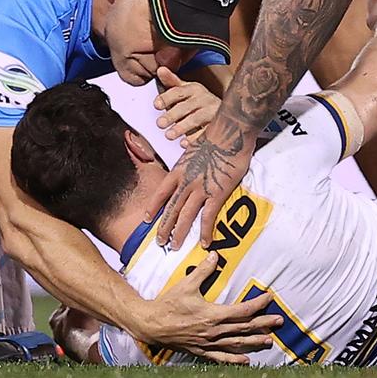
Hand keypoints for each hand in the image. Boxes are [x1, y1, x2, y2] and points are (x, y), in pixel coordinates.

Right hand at [131, 251, 280, 362]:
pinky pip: (221, 357)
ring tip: (269, 341)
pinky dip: (234, 360)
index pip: (242, 310)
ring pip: (236, 344)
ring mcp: (208, 343)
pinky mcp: (201, 350)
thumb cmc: (169, 304)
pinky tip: (246, 361)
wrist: (151, 324)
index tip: (269, 297)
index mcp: (212, 315)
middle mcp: (213, 331)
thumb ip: (203, 270)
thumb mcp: (186, 284)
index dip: (258, 304)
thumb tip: (214, 255)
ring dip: (254, 342)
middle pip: (244, 328)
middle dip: (263, 324)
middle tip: (279, 321)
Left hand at [147, 126, 252, 248]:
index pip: (161, 192)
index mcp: (179, 169)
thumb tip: (191, 167)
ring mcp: (200, 188)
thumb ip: (190, 163)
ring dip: (178, 233)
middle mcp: (186, 181)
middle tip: (159, 242)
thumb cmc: (215, 136)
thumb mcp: (193, 149)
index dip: (153, 207)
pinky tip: (204, 242)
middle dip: (164, 227)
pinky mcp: (217, 193)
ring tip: (174, 246)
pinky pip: (208, 216)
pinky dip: (205, 231)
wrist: (229, 131)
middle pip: (171, 208)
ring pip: (185, 215)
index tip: (147, 218)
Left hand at [154, 66, 218, 146]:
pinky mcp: (217, 125)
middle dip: (172, 115)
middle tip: (159, 123)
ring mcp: (212, 112)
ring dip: (181, 127)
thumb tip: (160, 69)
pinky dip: (194, 138)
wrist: (225, 110)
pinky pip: (206, 132)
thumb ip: (172, 82)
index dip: (167, 98)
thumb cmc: (199, 100)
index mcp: (194, 89)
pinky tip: (184, 143)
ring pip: (196, 119)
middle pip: (186, 106)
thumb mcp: (186, 89)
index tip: (156, 104)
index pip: (178, 91)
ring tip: (169, 135)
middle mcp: (204, 99)